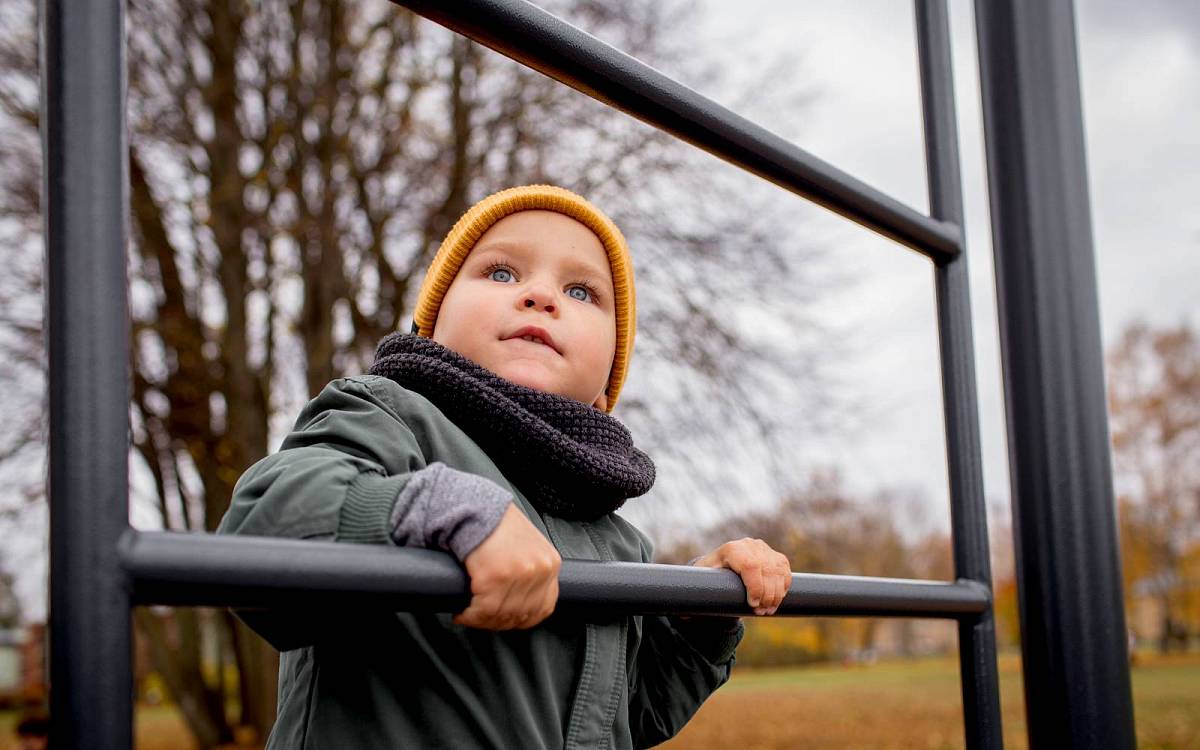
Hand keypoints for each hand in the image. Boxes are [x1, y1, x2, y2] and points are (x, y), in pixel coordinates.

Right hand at [453, 504, 561, 629]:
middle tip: (480, 618)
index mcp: (550, 563)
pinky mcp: (495, 577)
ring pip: (500, 615)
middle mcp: (539, 570)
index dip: (521, 619)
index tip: (504, 619)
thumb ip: (532, 569)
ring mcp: (519, 574)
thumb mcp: (528, 546)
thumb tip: (522, 600)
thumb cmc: (497, 525)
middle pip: (520, 615)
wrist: (475, 508)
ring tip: (469, 615)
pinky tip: (462, 613)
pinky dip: (469, 616)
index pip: (543, 608)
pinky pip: (483, 610)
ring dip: (481, 621)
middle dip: (497, 621)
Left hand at [692, 538, 791, 615]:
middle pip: (767, 571)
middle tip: (761, 613)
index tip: (753, 605)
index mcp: (731, 549)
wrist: (723, 567)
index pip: (749, 565)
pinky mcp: (776, 557)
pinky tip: (775, 601)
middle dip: (767, 596)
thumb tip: (682, 613)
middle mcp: (750, 545)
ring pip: (778, 573)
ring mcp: (765, 550)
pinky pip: (785, 573)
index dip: (755, 586)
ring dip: (776, 595)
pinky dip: (783, 589)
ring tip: (767, 610)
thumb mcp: (701, 582)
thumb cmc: (710, 577)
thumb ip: (692, 595)